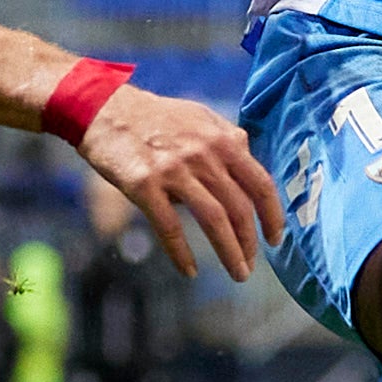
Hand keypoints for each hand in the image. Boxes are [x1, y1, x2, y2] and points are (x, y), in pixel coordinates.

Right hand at [76, 85, 287, 280]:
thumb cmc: (155, 117)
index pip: (261, 184)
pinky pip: (169, 227)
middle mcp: (204, 155)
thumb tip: (249, 160)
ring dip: (229, 253)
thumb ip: (227, 139)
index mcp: (222, 140)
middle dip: (249, 243)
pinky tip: (189, 271)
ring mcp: (174, 170)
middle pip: (239, 208)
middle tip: (250, 266)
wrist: (105, 108)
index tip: (275, 239)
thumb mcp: (200, 117)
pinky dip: (182, 254)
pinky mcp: (144, 184)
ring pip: (214, 220)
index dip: (273, 216)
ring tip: (237, 273)